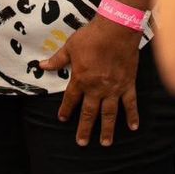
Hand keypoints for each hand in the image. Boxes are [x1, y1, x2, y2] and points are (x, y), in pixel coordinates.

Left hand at [38, 16, 142, 146]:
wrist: (116, 30)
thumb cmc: (91, 37)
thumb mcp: (70, 47)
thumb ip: (57, 60)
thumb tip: (41, 66)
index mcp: (81, 79)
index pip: (71, 99)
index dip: (66, 110)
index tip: (62, 119)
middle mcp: (97, 88)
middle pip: (89, 112)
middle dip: (84, 128)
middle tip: (81, 143)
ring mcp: (114, 88)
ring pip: (109, 113)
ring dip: (107, 129)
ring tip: (105, 143)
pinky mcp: (128, 85)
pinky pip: (130, 104)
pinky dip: (132, 116)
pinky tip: (133, 127)